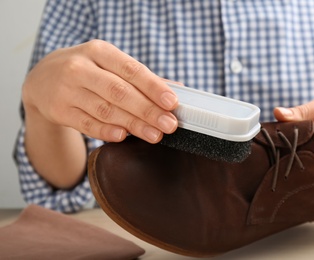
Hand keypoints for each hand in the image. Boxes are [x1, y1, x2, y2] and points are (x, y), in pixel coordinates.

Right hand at [22, 39, 178, 142]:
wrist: (42, 79)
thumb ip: (140, 77)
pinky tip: (124, 136)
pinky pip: (86, 124)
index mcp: (99, 51)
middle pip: (119, 92)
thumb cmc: (87, 70)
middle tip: (169, 125)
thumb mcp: (108, 64)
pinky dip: (106, 131)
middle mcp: (80, 68)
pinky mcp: (59, 111)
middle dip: (148, 110)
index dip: (153, 87)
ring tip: (155, 135)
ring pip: (105, 110)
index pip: (131, 69)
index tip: (172, 102)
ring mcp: (66, 90)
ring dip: (133, 125)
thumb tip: (177, 89)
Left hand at [274, 87, 313, 168]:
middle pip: (297, 147)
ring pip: (305, 152)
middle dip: (291, 134)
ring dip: (303, 139)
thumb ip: (304, 110)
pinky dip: (312, 144)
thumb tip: (278, 114)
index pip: (293, 137)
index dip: (282, 129)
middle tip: (295, 119)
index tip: (277, 121)